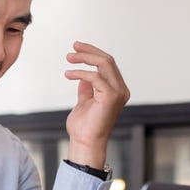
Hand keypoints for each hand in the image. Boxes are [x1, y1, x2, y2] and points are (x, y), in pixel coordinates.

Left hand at [64, 41, 129, 167]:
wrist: (85, 142)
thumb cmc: (84, 126)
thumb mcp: (85, 101)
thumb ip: (87, 88)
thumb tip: (83, 75)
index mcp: (116, 89)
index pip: (108, 64)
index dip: (92, 53)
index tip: (76, 48)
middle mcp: (121, 89)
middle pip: (107, 60)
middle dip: (89, 51)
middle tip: (72, 48)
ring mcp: (118, 93)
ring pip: (104, 64)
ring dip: (85, 58)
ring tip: (69, 58)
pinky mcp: (110, 96)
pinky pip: (95, 76)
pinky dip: (80, 73)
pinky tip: (68, 74)